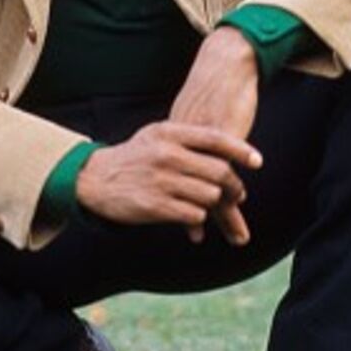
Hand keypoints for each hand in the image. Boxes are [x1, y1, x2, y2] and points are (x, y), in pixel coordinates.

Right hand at [76, 122, 261, 235]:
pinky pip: (194, 215)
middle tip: (238, 193)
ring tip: (213, 205)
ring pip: (210, 195)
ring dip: (216, 204)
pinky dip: (199, 217)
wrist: (94, 179)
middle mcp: (167, 155)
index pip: (215, 139)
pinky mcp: (155, 206)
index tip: (257, 161)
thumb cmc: (133, 156)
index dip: (240, 151)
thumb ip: (188, 138)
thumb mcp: (156, 135)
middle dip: (234, 186)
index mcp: (169, 133)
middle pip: (219, 171)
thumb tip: (228, 146)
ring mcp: (161, 181)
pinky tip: (194, 217)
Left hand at [169, 27, 260, 245]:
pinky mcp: (224, 144)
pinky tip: (240, 211)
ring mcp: (204, 147)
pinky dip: (233, 196)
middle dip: (193, 214)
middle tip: (198, 238)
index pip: (172, 176)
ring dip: (224, 216)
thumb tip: (188, 150)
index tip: (176, 217)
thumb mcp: (198, 112)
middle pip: (188, 189)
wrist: (227, 65)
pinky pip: (228, 177)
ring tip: (237, 238)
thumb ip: (192, 133)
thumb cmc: (216, 86)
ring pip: (212, 190)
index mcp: (176, 138)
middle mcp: (186, 147)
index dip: (174, 198)